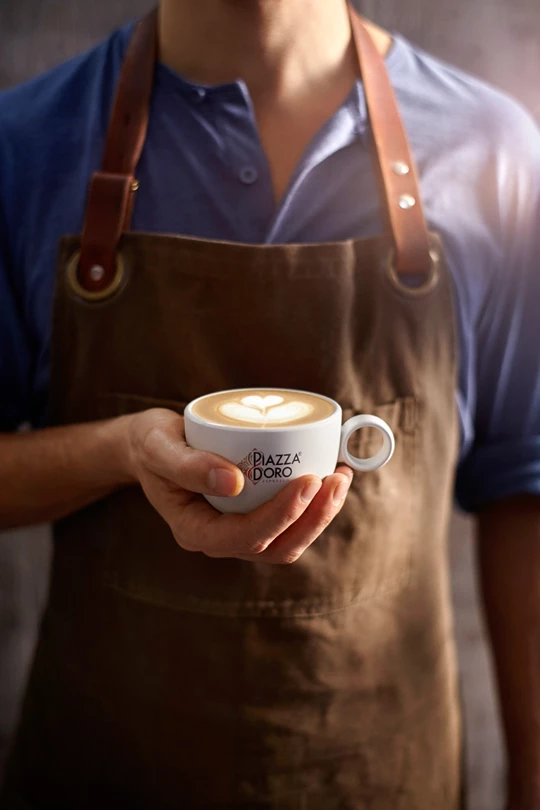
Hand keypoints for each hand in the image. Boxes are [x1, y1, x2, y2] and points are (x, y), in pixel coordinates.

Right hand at [123, 408, 352, 563]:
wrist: (151, 444)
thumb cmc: (152, 443)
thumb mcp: (158, 447)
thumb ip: (188, 465)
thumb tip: (233, 482)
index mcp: (194, 530)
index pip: (246, 536)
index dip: (282, 514)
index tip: (308, 480)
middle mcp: (219, 539)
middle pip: (276, 546)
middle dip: (313, 517)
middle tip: (336, 477)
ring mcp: (237, 531)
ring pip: (289, 540)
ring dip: (320, 515)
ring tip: (341, 477)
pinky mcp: (252, 516)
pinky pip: (290, 524)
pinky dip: (315, 505)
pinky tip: (330, 476)